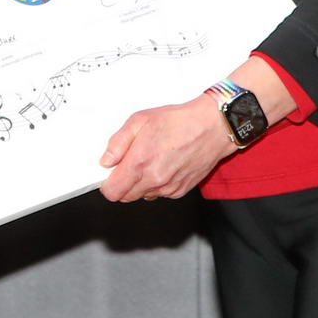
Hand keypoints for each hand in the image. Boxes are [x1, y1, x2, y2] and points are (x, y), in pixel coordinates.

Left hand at [97, 95, 237, 201]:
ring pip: (143, 196)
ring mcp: (168, 188)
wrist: (212, 127)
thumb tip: (106, 161)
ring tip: (151, 160)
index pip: (112, 192)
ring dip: (141, 184)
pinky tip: (164, 165)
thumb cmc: (179, 121)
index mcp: (140, 163)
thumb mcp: (140, 120)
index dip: (108, 184)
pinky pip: (161, 194)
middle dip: (123, 184)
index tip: (110, 174)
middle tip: (130, 163)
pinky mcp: (181, 190)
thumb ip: (118, 143)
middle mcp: (154, 180)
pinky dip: (158, 184)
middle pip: (126, 197)